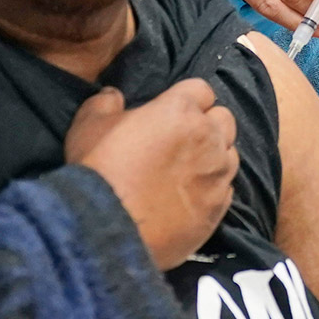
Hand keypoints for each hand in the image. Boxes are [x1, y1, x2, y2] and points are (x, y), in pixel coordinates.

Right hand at [66, 82, 237, 268]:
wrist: (108, 228)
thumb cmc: (99, 168)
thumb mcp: (88, 125)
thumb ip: (105, 103)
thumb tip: (114, 96)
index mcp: (181, 109)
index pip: (201, 90)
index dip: (187, 98)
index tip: (172, 110)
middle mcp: (209, 137)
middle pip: (224, 118)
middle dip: (208, 122)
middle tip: (183, 137)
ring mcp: (218, 174)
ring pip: (230, 154)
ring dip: (214, 155)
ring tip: (189, 169)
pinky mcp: (219, 207)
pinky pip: (226, 189)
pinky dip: (212, 188)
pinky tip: (190, 197)